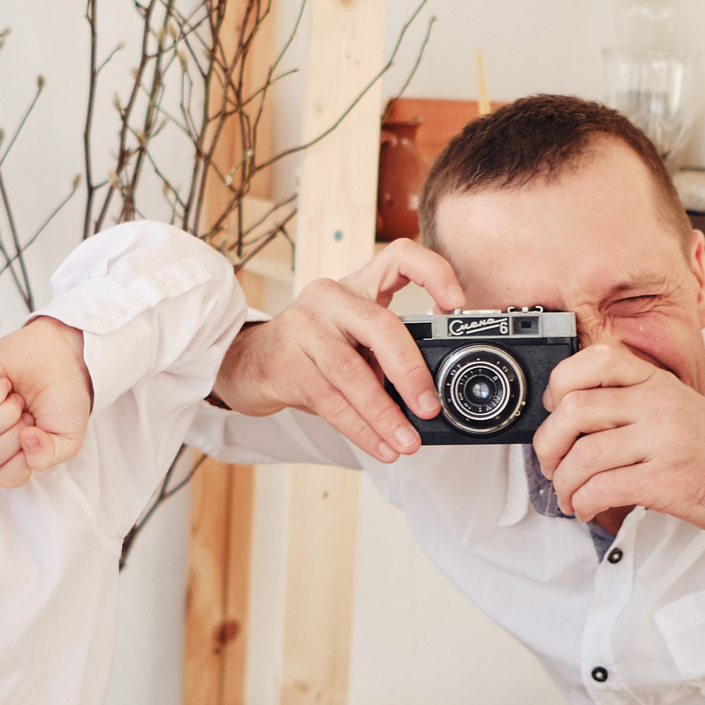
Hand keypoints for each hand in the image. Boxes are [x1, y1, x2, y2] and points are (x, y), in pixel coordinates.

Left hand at [0, 317, 91, 487]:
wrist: (66, 357)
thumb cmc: (66, 397)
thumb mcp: (69, 438)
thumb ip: (48, 456)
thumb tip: (26, 444)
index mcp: (14, 452)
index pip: (5, 476)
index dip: (23, 461)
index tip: (39, 438)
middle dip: (15, 435)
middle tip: (30, 415)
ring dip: (7, 412)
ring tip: (20, 399)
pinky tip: (7, 384)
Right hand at [209, 240, 466, 463]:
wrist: (248, 363)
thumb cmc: (312, 351)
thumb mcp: (352, 337)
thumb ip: (386, 352)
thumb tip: (431, 397)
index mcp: (356, 285)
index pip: (399, 257)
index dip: (433, 274)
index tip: (456, 305)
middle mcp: (330, 298)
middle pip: (380, 326)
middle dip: (410, 371)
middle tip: (430, 406)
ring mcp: (304, 328)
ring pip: (353, 373)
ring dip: (385, 414)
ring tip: (408, 442)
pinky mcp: (287, 363)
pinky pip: (331, 401)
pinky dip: (361, 429)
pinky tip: (381, 447)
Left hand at [531, 341, 704, 533]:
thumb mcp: (676, 404)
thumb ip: (633, 403)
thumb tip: (575, 421)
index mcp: (657, 384)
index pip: (596, 360)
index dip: (561, 383)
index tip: (556, 410)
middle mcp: (657, 406)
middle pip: (574, 410)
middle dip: (548, 445)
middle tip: (551, 464)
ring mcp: (662, 443)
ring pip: (583, 455)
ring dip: (563, 483)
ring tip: (569, 495)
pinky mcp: (666, 481)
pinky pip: (603, 489)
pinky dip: (583, 502)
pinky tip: (587, 508)